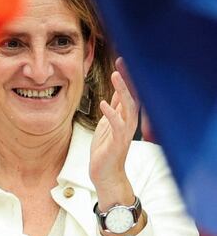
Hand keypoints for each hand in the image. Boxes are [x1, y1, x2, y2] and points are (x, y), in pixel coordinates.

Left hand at [90, 59, 138, 207]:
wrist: (105, 174)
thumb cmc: (105, 150)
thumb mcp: (107, 125)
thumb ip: (113, 110)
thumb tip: (113, 94)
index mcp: (124, 118)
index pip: (127, 93)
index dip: (125, 77)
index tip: (120, 61)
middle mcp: (128, 123)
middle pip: (131, 96)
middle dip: (126, 79)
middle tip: (121, 62)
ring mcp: (124, 133)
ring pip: (127, 108)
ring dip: (122, 92)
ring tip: (116, 76)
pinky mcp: (117, 143)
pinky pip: (117, 126)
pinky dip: (112, 114)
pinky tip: (104, 103)